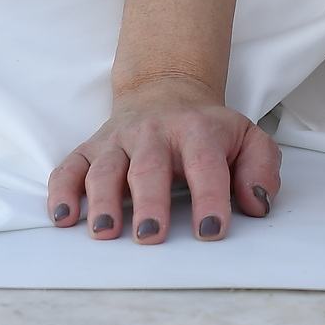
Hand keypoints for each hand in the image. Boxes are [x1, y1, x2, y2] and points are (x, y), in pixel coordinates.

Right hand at [48, 76, 282, 242]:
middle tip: (151, 235)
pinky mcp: (89, 149)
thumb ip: (261, 167)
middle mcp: (154, 133)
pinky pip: (69, 168)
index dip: (210, 197)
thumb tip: (257, 203)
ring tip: (105, 232)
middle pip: (150, 166)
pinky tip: (64, 216)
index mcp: (197, 131)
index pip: (206, 164)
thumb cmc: (207, 130)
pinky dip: (62, 191)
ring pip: (105, 167)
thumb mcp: (247, 137)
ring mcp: (118, 140)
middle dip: (150, 202)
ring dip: (103, 200)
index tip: (211, 231)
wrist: (166, 88)